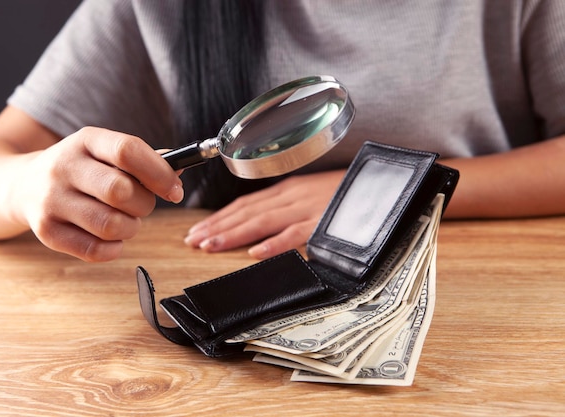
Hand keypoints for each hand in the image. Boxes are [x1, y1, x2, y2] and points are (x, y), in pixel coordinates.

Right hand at [8, 127, 183, 261]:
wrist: (22, 185)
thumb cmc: (81, 169)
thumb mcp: (104, 152)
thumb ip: (142, 160)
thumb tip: (177, 171)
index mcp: (86, 140)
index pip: (128, 151)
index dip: (159, 173)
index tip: (175, 191)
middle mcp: (63, 166)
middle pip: (121, 191)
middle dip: (144, 204)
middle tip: (141, 205)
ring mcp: (51, 199)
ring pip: (110, 224)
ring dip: (130, 228)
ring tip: (126, 221)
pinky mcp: (45, 231)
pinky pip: (94, 250)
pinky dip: (113, 248)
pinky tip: (111, 237)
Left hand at [184, 170, 345, 258]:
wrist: (383, 183)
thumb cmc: (348, 193)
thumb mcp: (313, 197)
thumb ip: (289, 210)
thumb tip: (265, 231)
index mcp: (288, 190)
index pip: (246, 204)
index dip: (220, 217)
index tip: (199, 230)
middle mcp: (292, 196)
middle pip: (246, 212)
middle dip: (217, 227)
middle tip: (193, 241)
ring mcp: (307, 208)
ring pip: (262, 221)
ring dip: (233, 234)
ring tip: (210, 245)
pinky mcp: (324, 221)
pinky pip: (295, 234)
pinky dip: (274, 243)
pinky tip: (255, 253)